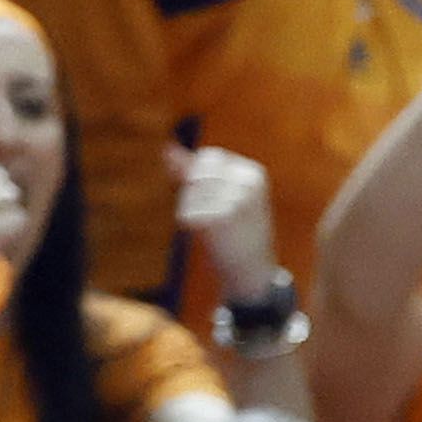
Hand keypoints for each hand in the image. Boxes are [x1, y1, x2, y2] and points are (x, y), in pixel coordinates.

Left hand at [177, 145, 281, 306]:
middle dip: (196, 190)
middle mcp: (246, 184)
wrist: (255, 272)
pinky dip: (190, 221)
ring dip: (192, 207)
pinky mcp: (215, 219)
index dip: (202, 175)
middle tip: (216, 212)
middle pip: (196, 172)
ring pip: (189, 190)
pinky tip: (209, 234)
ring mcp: (232, 201)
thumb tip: (167, 149)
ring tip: (214, 224)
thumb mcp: (227, 193)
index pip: (210, 157)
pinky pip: (186, 210)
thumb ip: (194, 169)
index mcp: (254, 174)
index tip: (216, 195)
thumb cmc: (241, 230)